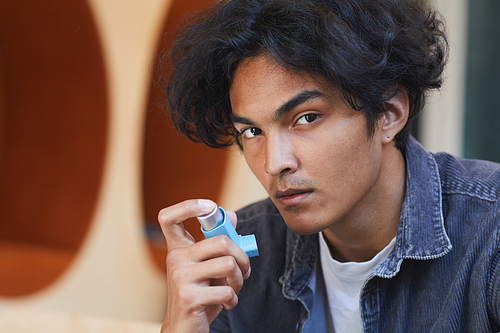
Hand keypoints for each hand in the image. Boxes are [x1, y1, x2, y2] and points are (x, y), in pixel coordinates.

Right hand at [158, 199, 250, 332]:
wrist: (185, 329)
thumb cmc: (200, 295)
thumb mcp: (209, 267)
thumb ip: (218, 243)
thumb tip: (230, 214)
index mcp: (178, 249)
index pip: (169, 217)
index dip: (188, 205)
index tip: (210, 207)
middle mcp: (175, 259)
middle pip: (221, 241)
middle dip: (242, 257)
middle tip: (244, 269)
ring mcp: (180, 277)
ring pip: (228, 264)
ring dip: (240, 280)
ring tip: (234, 288)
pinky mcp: (188, 296)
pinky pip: (226, 290)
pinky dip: (233, 299)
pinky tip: (226, 303)